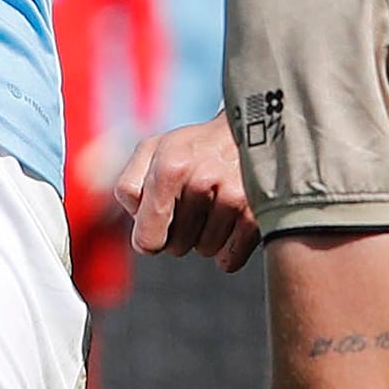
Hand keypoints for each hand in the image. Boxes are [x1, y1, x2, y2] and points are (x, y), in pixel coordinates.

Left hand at [115, 112, 258, 272]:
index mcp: (170, 167)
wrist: (251, 130)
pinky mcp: (258, 216)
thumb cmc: (195, 146)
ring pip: (204, 251)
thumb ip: (130, 186)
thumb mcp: (152, 150)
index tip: (155, 232)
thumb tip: (137, 224)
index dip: (149, 239)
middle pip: (176, 247)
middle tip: (191, 205)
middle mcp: (202, 182)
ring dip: (205, 236)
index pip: (148, 238)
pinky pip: (230, 259)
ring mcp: (234, 199)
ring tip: (213, 205)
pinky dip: (228, 247)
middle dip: (179, 232)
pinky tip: (230, 219)